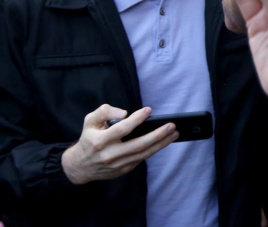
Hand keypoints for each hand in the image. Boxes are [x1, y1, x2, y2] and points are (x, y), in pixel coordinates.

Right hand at [61, 105, 177, 184]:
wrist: (80, 166)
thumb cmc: (89, 138)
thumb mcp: (90, 121)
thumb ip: (104, 112)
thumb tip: (124, 112)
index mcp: (100, 141)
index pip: (121, 129)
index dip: (136, 119)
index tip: (149, 110)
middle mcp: (109, 154)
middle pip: (138, 145)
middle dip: (157, 135)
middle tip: (171, 125)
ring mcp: (118, 164)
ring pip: (143, 154)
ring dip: (161, 143)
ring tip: (174, 133)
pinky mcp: (124, 170)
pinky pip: (142, 159)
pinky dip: (154, 150)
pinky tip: (164, 141)